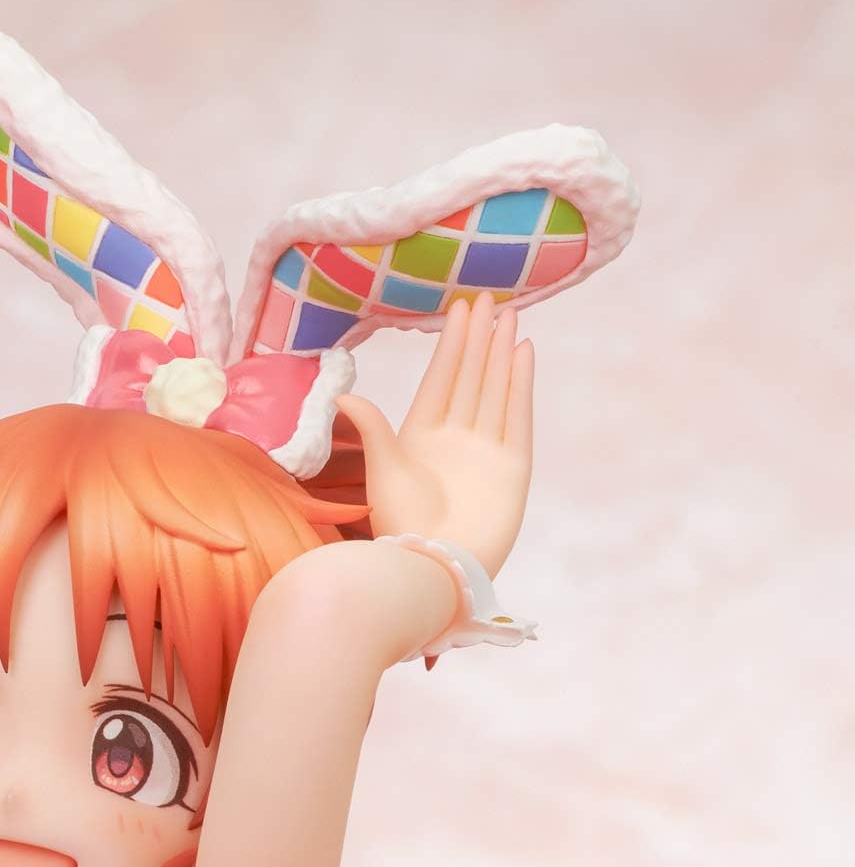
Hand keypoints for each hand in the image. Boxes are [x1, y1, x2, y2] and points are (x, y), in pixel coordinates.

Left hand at [334, 293, 533, 577]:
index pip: (441, 381)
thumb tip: (343, 394)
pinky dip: (519, 385)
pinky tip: (523, 353)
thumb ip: (372, 428)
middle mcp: (455, 440)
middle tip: (490, 299)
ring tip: (510, 317)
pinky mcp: (512, 467)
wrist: (434, 566)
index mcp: (421, 438)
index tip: (461, 310)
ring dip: (502, 354)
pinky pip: (516, 416)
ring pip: (495, 391)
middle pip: (471, 379)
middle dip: (480, 340)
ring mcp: (486, 451)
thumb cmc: (403, 524)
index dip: (452, 345)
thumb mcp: (382, 469)